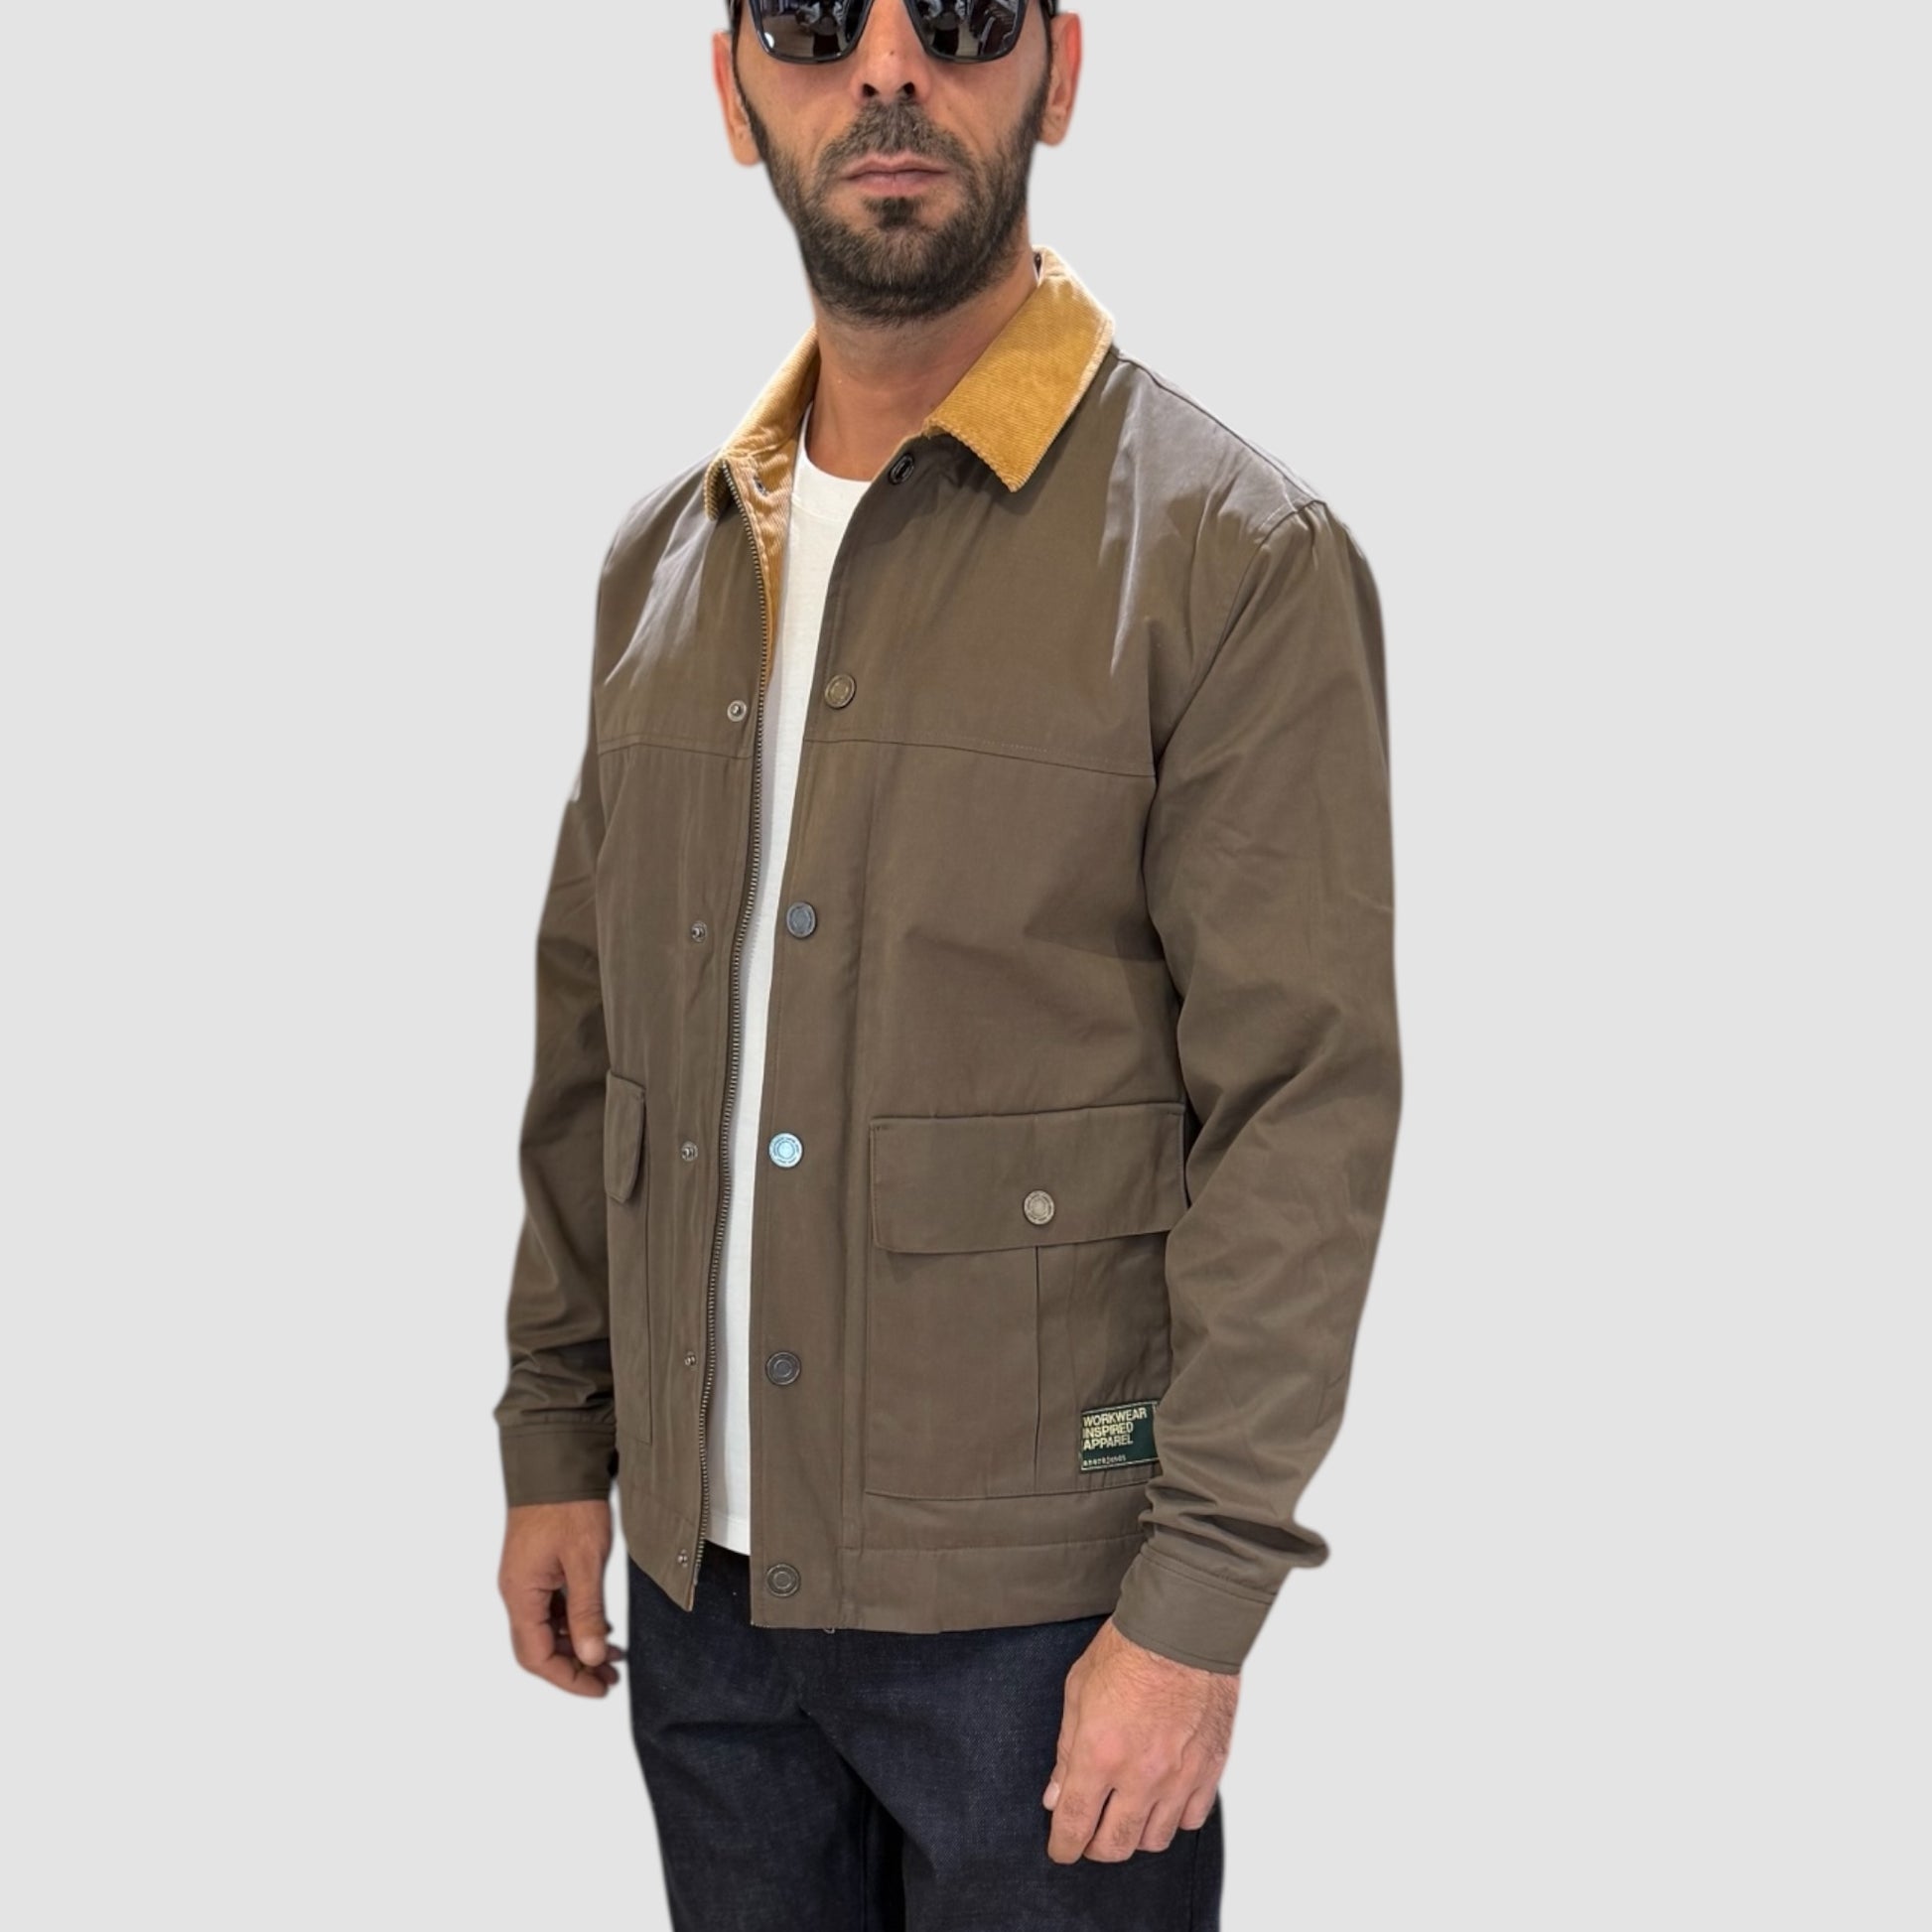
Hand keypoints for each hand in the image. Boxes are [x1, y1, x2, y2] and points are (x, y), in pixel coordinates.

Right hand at [499, 1499, 626, 1696]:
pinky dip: (574, 1622)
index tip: (598, 1688)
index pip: (537, 1656)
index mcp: (521, 1594)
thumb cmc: (567, 1504)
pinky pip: (551, 1608)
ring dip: (576, 1645)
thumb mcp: (585, 1561)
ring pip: (546, 1628)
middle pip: (539, 1647)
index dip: (568, 1678)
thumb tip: (593, 1656)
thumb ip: (587, 1612)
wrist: (556, 1459)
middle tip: (609, 1678)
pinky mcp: (537, 1566)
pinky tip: (599, 1624)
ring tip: (612, 1655)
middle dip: (573, 1667)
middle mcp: (517, 1591)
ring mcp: (526, 1579)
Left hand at [1041, 1618, 1236, 1862]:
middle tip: (1090, 1834)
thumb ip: (1066, 1750)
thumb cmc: (1129, 1649)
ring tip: (1127, 1814)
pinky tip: (1163, 1800)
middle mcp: (1140, 1775)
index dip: (1063, 1846)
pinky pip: (1191, 1819)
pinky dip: (1174, 1817)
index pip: (1074, 1825)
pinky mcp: (1209, 1769)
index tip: (1060, 1848)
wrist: (1184, 1628)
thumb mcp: (1078, 1690)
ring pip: (1155, 1839)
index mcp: (1099, 1755)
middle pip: (1115, 1845)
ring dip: (1135, 1834)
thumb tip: (1056, 1794)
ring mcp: (1179, 1776)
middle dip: (1095, 1847)